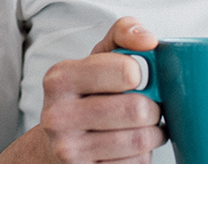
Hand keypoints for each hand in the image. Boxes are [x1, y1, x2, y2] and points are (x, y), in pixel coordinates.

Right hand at [0, 17, 165, 163]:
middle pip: (137, 109)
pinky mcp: (86, 173)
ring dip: (152, 131)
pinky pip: (135, 163)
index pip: (127, 71)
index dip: (144, 73)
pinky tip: (129, 146)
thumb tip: (148, 40)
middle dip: (152, 106)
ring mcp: (69, 150)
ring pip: (140, 139)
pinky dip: (141, 154)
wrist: (55, 143)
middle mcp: (58, 116)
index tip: (140, 77)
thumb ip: (123, 34)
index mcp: (61, 79)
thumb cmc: (85, 94)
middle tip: (146, 104)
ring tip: (141, 125)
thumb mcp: (98, 58)